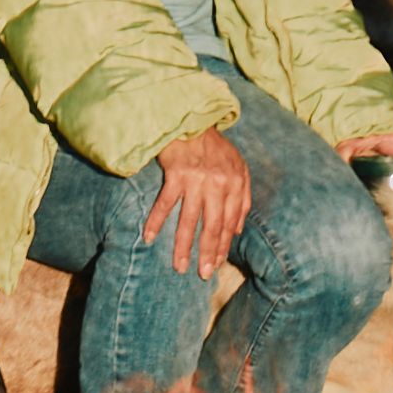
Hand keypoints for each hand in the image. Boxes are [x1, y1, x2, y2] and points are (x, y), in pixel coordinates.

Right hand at [141, 126, 251, 276]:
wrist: (191, 118)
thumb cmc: (214, 145)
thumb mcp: (238, 167)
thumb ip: (242, 198)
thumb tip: (239, 230)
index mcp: (234, 183)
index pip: (229, 223)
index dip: (222, 246)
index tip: (215, 264)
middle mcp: (218, 183)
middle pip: (212, 226)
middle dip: (207, 253)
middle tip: (202, 274)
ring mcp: (196, 179)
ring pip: (189, 220)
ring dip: (183, 246)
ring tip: (179, 266)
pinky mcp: (176, 173)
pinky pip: (165, 203)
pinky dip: (156, 221)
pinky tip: (149, 238)